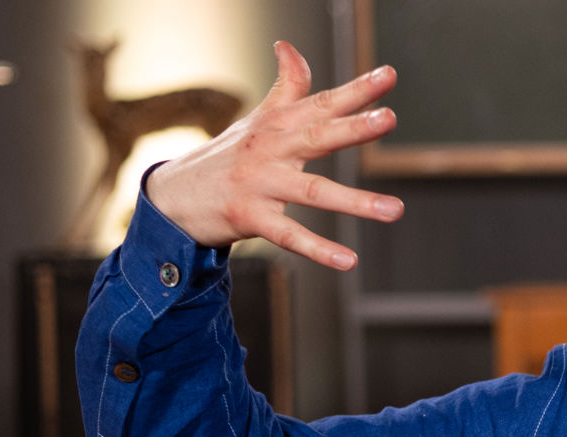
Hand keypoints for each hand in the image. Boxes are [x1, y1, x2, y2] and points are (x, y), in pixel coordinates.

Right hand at [145, 41, 403, 269]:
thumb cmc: (227, 155)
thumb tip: (288, 46)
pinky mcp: (249, 217)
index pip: (322, 103)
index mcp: (278, 125)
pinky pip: (289, 235)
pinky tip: (349, 260)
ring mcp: (259, 183)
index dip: (357, 89)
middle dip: (353, 128)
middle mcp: (270, 149)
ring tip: (394, 209)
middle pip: (317, 136)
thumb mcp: (257, 118)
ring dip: (354, 201)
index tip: (388, 75)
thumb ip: (286, 87)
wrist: (171, 196)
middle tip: (388, 118)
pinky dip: (318, 249)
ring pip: (312, 192)